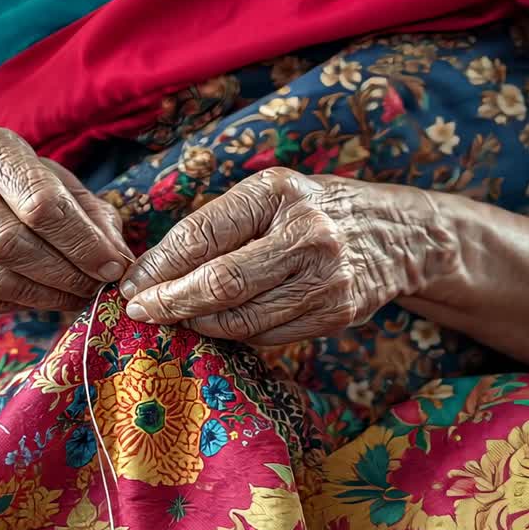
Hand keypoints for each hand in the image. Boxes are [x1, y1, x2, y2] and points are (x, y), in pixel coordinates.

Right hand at [0, 127, 133, 310]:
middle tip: (96, 287)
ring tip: (76, 295)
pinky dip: (21, 303)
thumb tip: (118, 261)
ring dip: (47, 296)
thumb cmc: (11, 182)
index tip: (112, 266)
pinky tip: (43, 296)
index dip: (82, 242)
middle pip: (13, 245)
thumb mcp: (53, 180)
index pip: (39, 203)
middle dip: (65, 274)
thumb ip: (91, 215)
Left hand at [118, 168, 459, 344]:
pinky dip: (236, 334)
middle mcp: (307, 234)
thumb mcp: (268, 196)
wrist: (396, 233)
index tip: (132, 284)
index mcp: (278, 193)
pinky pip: (269, 336)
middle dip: (171, 302)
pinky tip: (221, 323)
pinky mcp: (338, 314)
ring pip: (242, 319)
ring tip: (177, 317)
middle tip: (141, 312)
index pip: (203, 235)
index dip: (160, 266)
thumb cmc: (312, 210)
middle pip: (221, 284)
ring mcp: (326, 279)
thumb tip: (150, 270)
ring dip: (199, 323)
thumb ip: (215, 226)